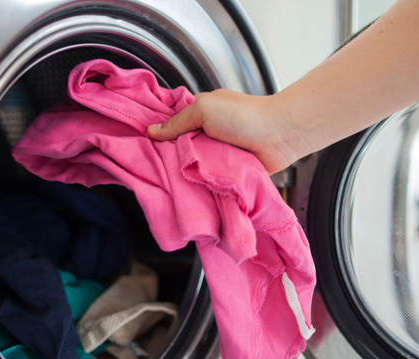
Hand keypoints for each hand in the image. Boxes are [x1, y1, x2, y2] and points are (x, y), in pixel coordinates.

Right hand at [147, 89, 300, 173]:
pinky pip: (207, 177)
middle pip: (178, 147)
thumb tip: (152, 131)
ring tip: (166, 182)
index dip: (157, 133)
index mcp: (199, 113)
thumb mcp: (203, 110)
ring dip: (185, 171)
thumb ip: (177, 121)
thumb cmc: (244, 117)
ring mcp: (216, 152)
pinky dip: (201, 182)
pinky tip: (188, 189)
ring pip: (192, 164)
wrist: (278, 136)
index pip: (171, 123)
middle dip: (168, 156)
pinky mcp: (226, 169)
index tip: (140, 144)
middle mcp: (206, 132)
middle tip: (150, 168)